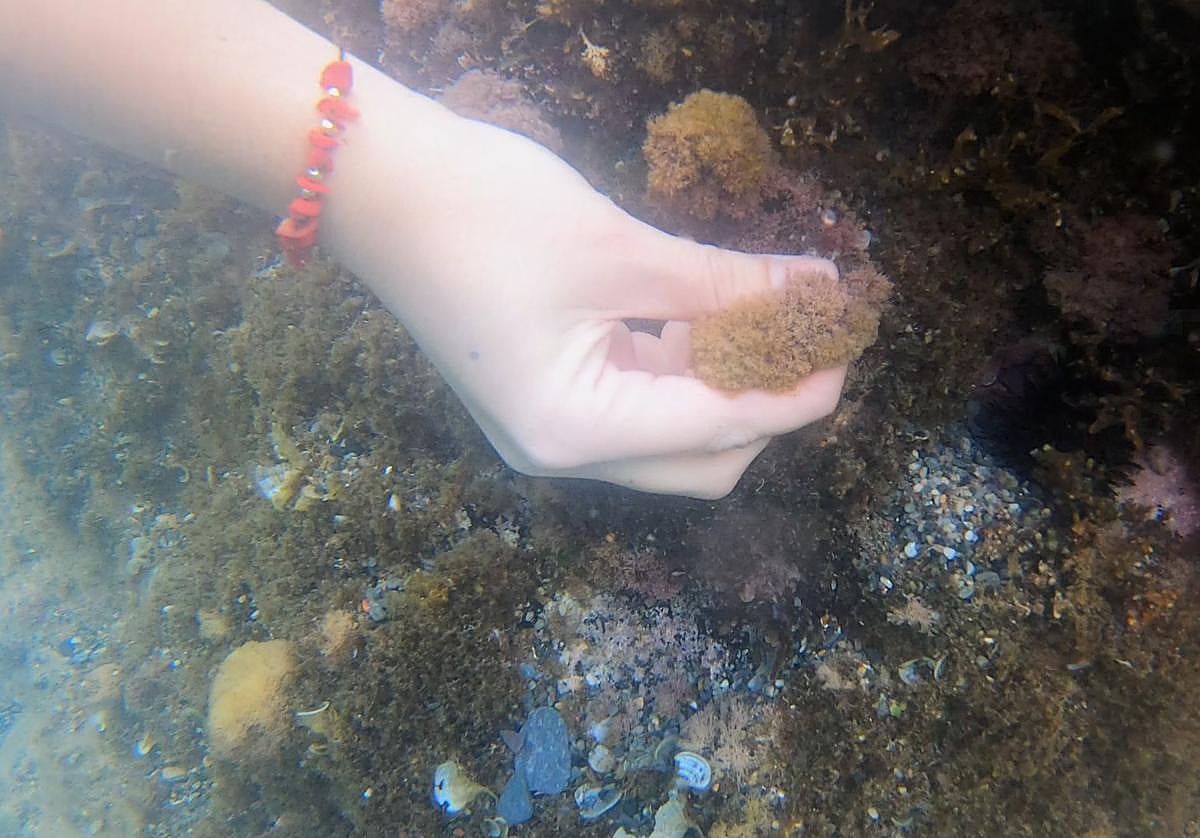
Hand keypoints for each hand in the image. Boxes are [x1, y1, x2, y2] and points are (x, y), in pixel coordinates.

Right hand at [342, 110, 845, 497]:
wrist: (378, 183)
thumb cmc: (488, 212)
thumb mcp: (621, 251)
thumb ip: (724, 285)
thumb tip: (815, 291)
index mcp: (573, 430)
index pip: (717, 428)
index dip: (795, 391)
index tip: (851, 347)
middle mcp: (560, 451)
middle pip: (699, 461)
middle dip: (764, 406)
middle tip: (808, 338)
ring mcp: (548, 428)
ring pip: (671, 439)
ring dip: (725, 386)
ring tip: (768, 318)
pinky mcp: (545, 395)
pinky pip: (636, 404)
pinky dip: (682, 370)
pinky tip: (706, 319)